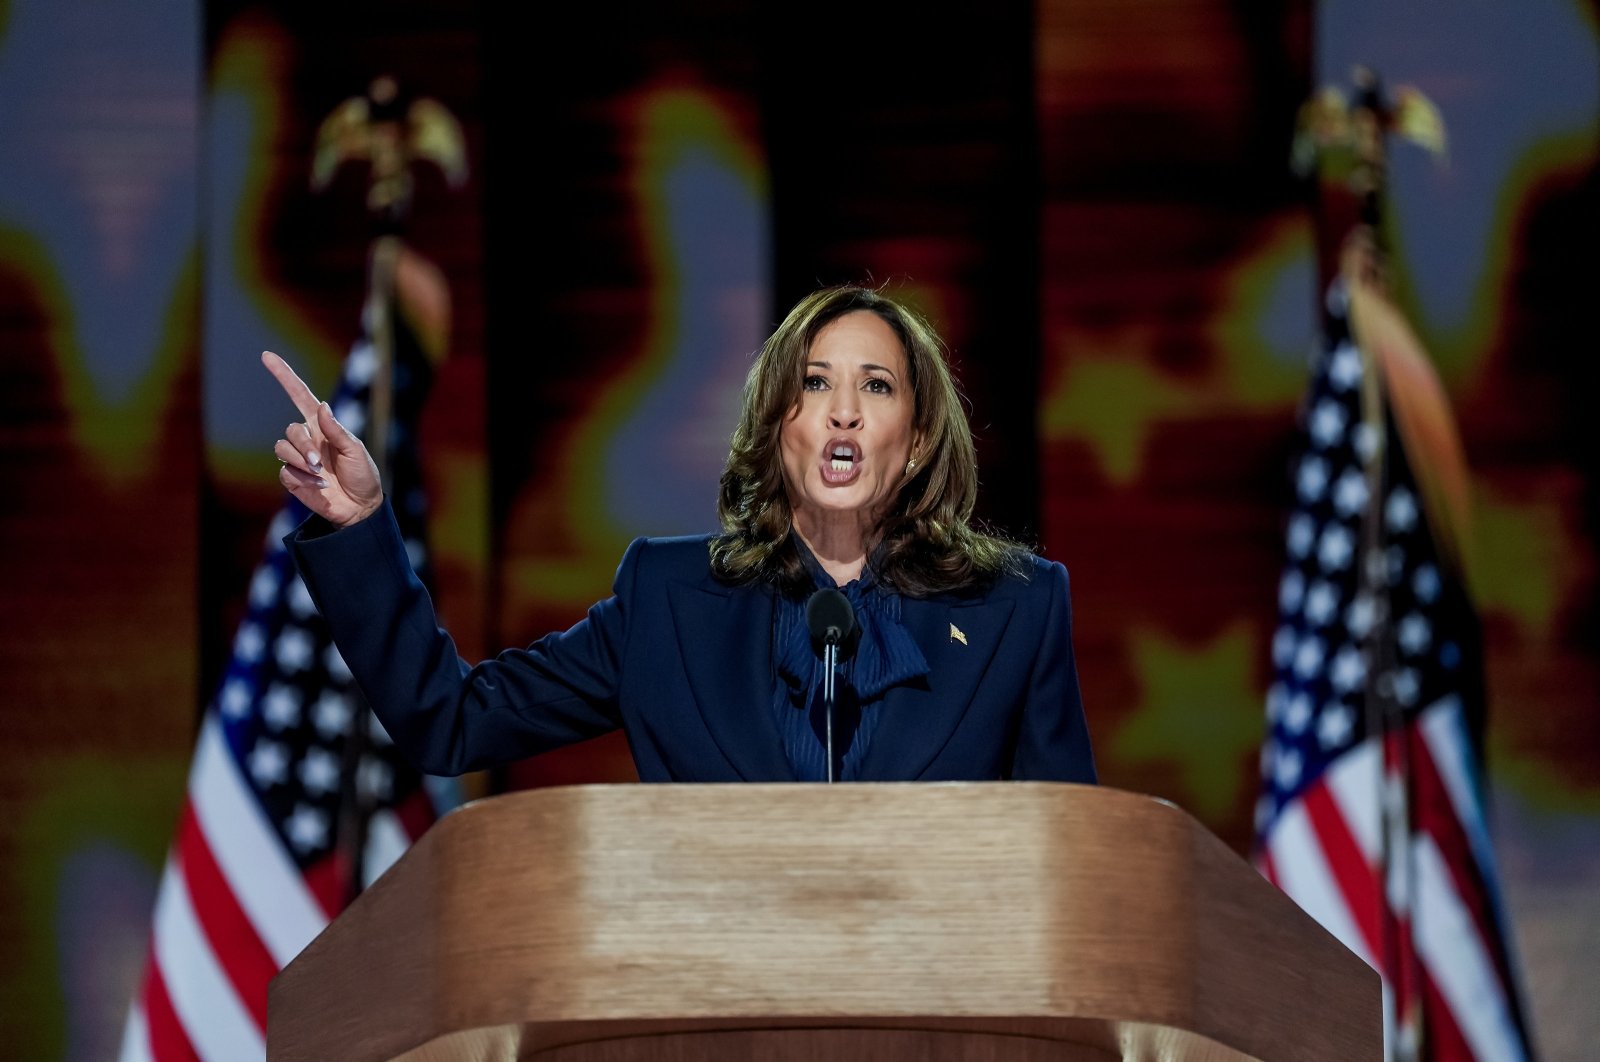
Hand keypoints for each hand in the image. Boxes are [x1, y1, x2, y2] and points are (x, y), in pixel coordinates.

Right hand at [263, 351, 383, 527]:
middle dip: (303, 446)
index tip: (267, 356)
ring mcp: (298, 459)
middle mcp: (308, 439)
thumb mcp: (356, 450)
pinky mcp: (293, 478)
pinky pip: (285, 472)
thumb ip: (337, 430)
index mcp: (323, 426)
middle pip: (291, 430)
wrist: (361, 507)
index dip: (284, 376)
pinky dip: (301, 479)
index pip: (299, 396)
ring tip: (319, 472)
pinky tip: (319, 485)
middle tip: (318, 462)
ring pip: (282, 448)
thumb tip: (322, 406)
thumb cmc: (363, 475)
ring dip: (300, 460)